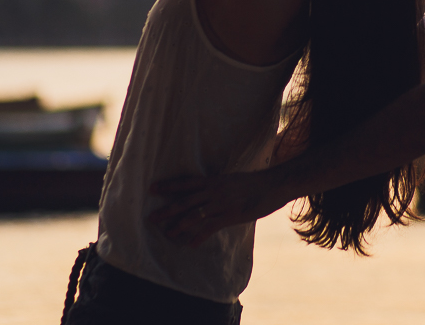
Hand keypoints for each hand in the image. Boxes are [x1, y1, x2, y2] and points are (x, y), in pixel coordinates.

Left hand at [148, 169, 286, 245]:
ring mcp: (221, 203)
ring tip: (167, 233)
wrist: (273, 184)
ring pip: (194, 215)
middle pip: (185, 200)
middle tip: (151, 217)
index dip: (169, 185)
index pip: (186, 182)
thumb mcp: (232, 180)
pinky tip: (191, 244)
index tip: (152, 188)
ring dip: (179, 225)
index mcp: (213, 180)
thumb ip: (219, 187)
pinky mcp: (230, 215)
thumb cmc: (255, 182)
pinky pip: (210, 227)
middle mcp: (214, 191)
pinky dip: (199, 236)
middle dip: (167, 210)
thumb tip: (209, 191)